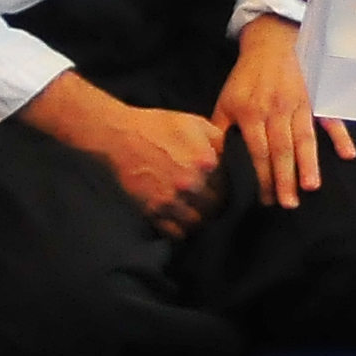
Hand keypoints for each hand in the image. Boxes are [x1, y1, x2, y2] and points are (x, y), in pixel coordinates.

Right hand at [29, 76, 226, 235]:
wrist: (119, 136)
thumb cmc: (158, 126)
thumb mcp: (195, 123)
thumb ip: (221, 141)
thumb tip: (236, 159)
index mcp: (206, 161)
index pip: (229, 185)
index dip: (225, 186)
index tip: (219, 185)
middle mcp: (191, 184)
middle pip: (215, 207)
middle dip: (214, 204)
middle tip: (208, 200)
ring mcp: (171, 200)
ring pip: (197, 223)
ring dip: (199, 219)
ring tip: (195, 211)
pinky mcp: (153, 212)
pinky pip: (175, 232)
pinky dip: (180, 229)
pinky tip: (179, 218)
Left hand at [214, 18, 347, 208]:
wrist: (271, 42)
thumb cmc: (247, 76)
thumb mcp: (227, 100)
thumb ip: (220, 130)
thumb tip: (213, 161)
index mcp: (251, 113)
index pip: (258, 151)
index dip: (262, 176)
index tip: (267, 200)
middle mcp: (275, 110)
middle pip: (281, 149)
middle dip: (285, 177)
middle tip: (289, 204)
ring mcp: (298, 104)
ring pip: (304, 137)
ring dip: (308, 162)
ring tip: (312, 186)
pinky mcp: (316, 98)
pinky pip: (329, 118)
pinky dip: (340, 136)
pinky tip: (348, 155)